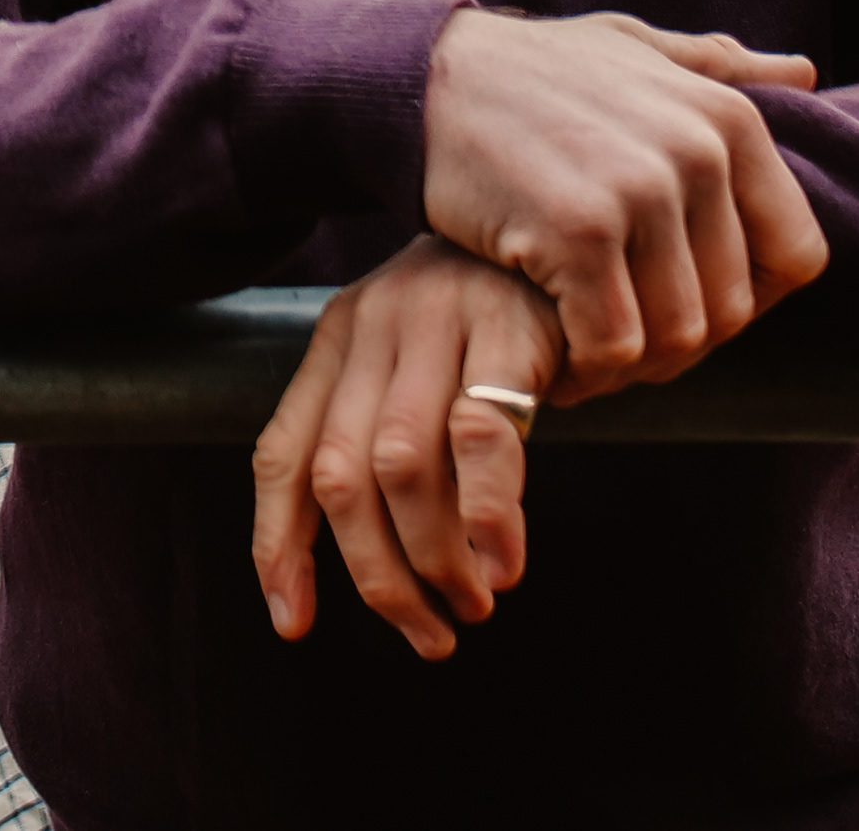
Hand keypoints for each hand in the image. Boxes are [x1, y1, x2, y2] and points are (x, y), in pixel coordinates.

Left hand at [252, 236, 561, 658]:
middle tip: (429, 634)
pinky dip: (488, 513)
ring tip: (473, 605)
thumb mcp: (423, 365)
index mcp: (337, 339)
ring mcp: (436, 319)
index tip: (290, 622)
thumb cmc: (499, 317)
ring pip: (400, 466)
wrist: (580, 224)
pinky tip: (505, 562)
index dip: (278, 545)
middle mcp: (373, 324)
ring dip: (434, 557)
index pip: (282, 455)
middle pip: (340, 476)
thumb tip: (384, 569)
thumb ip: (390, 441)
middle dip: (377, 575)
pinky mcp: (508, 325)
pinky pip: (482, 434)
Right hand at [419, 7, 829, 402]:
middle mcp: (698, 153)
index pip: (796, 254)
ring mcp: (639, 192)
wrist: (423, 76)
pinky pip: (614, 343)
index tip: (688, 305)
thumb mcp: (631, 46)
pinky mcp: (577, 232)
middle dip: (679, 343)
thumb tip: (805, 73)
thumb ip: (716, 67)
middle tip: (621, 340)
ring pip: (677, 337)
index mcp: (727, 118)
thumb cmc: (529, 69)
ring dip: (631, 365)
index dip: (750, 300)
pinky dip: (587, 367)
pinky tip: (556, 354)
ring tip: (588, 352)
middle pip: (731, 309)